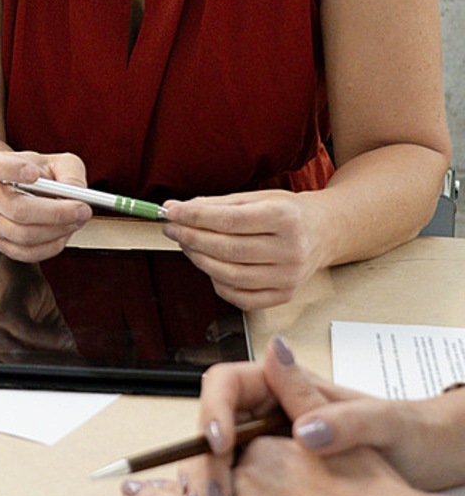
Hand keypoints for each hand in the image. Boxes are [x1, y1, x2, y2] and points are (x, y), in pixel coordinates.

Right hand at [0, 149, 91, 261]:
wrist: (26, 193)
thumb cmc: (41, 176)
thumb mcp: (58, 162)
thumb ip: (70, 172)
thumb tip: (76, 193)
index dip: (11, 170)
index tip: (33, 173)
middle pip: (17, 209)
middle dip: (56, 213)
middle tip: (81, 209)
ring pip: (25, 235)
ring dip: (58, 230)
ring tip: (76, 220)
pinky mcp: (3, 243)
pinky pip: (28, 253)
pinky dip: (52, 246)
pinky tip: (63, 233)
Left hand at [160, 188, 328, 307]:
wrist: (322, 232)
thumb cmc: (285, 213)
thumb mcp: (255, 198)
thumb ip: (214, 204)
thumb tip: (174, 209)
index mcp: (284, 218)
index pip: (229, 220)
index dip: (194, 217)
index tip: (171, 213)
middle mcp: (290, 249)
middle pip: (227, 249)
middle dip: (191, 238)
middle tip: (172, 228)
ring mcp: (289, 277)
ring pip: (229, 275)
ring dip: (199, 259)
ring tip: (187, 244)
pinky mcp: (284, 295)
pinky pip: (239, 297)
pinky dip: (217, 282)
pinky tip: (210, 265)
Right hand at [191, 336, 464, 495]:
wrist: (428, 461)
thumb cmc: (408, 434)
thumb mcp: (384, 424)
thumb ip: (346, 421)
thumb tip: (305, 430)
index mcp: (280, 384)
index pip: (225, 384)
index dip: (213, 410)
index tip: (220, 443)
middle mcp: (265, 411)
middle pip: (210, 426)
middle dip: (201, 462)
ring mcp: (264, 443)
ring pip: (214, 459)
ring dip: (203, 485)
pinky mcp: (268, 475)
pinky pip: (232, 484)